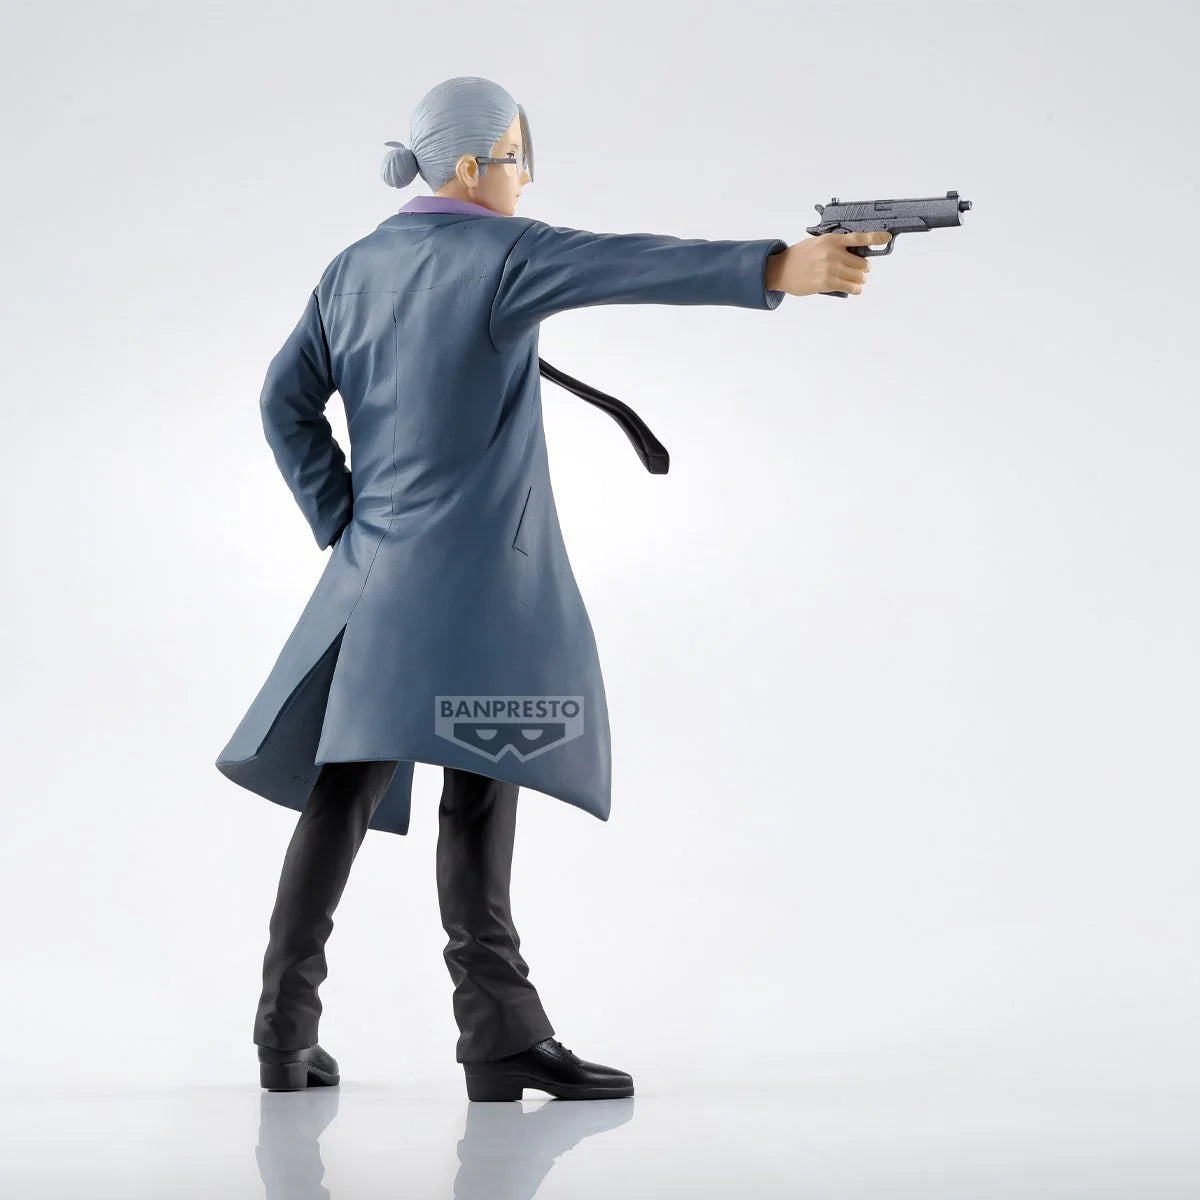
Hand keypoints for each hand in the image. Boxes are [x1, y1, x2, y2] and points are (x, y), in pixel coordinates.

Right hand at [766, 231, 891, 296]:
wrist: (782, 269)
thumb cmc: (800, 255)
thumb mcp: (818, 242)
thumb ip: (836, 245)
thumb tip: (855, 252)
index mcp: (832, 240)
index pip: (859, 237)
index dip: (875, 237)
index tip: (887, 237)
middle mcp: (833, 254)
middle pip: (863, 264)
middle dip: (864, 269)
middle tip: (860, 271)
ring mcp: (830, 269)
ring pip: (859, 277)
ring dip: (860, 280)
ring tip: (856, 280)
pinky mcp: (827, 283)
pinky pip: (850, 287)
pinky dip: (856, 289)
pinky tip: (855, 288)